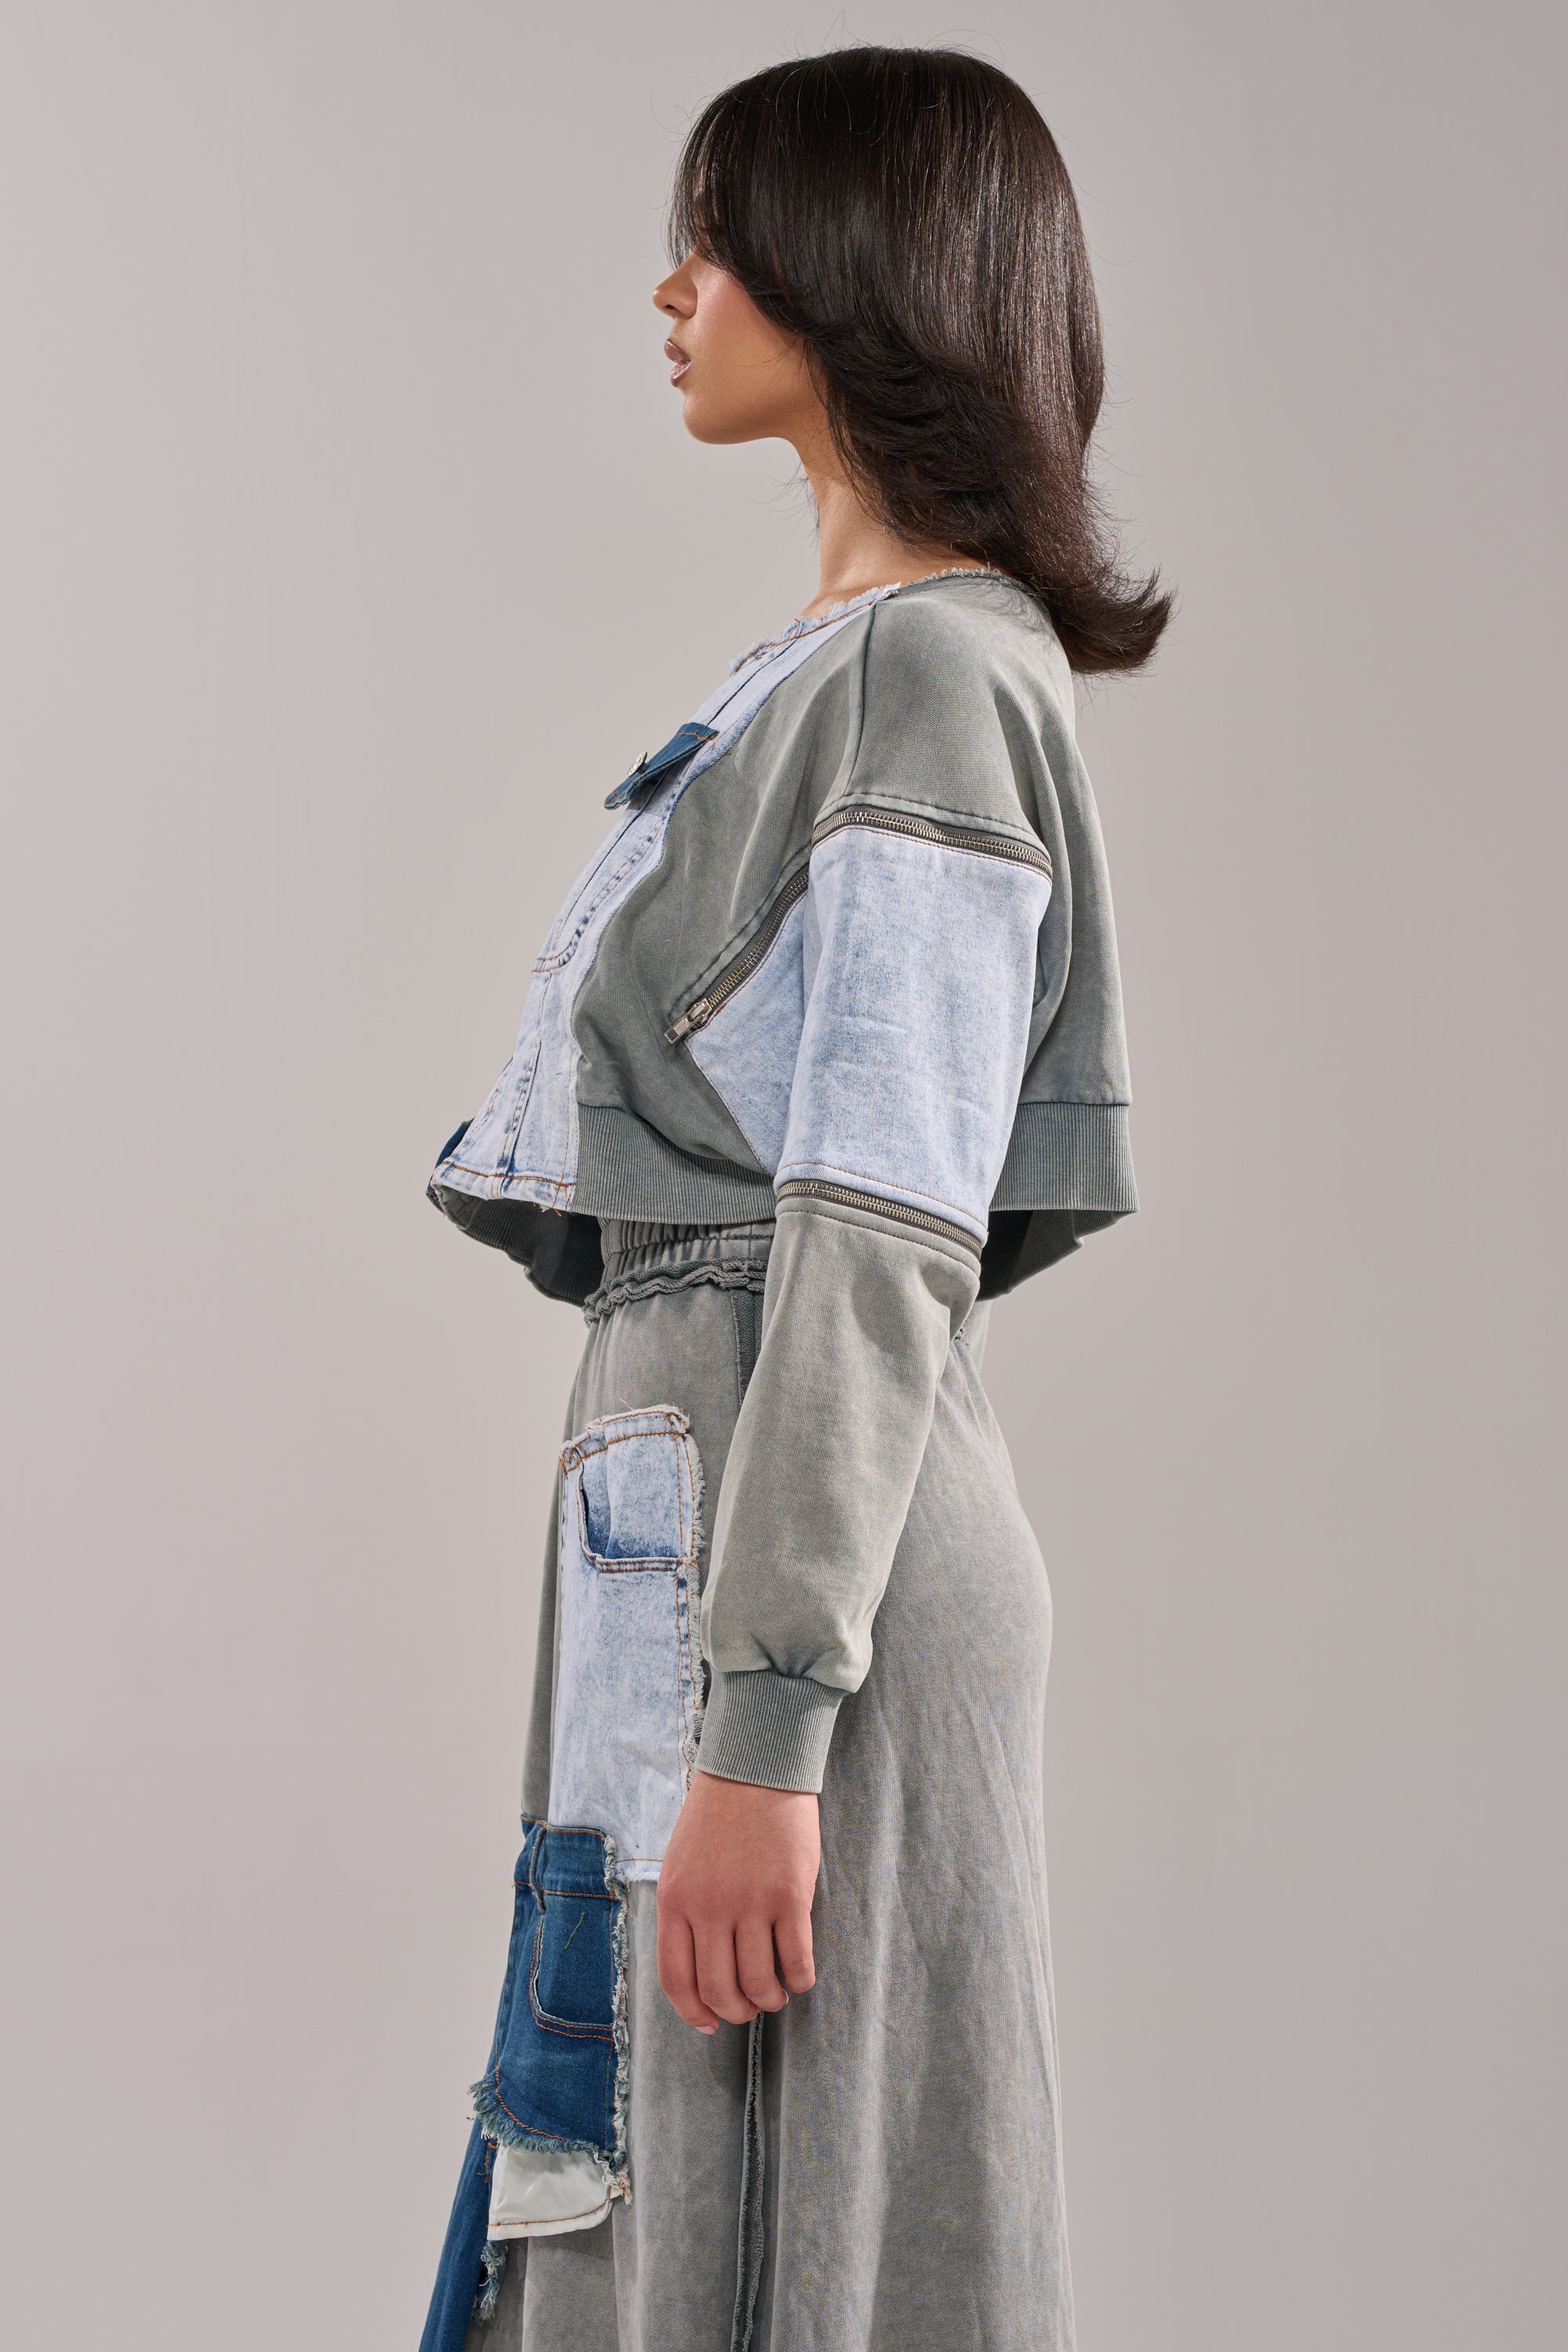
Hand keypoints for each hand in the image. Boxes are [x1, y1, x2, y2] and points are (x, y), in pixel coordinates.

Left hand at [656, 1771, 818, 2031]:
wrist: (755, 1768)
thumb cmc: (718, 1816)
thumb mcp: (681, 1863)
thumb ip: (685, 1913)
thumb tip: (701, 1971)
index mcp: (675, 1900)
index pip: (677, 1979)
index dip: (694, 2013)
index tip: (710, 2023)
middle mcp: (708, 1907)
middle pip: (719, 1990)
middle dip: (737, 2012)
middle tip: (750, 2007)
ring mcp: (750, 1902)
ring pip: (759, 1983)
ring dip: (770, 1999)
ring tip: (777, 1993)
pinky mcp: (790, 1895)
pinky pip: (796, 1960)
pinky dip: (800, 1980)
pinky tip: (801, 1976)